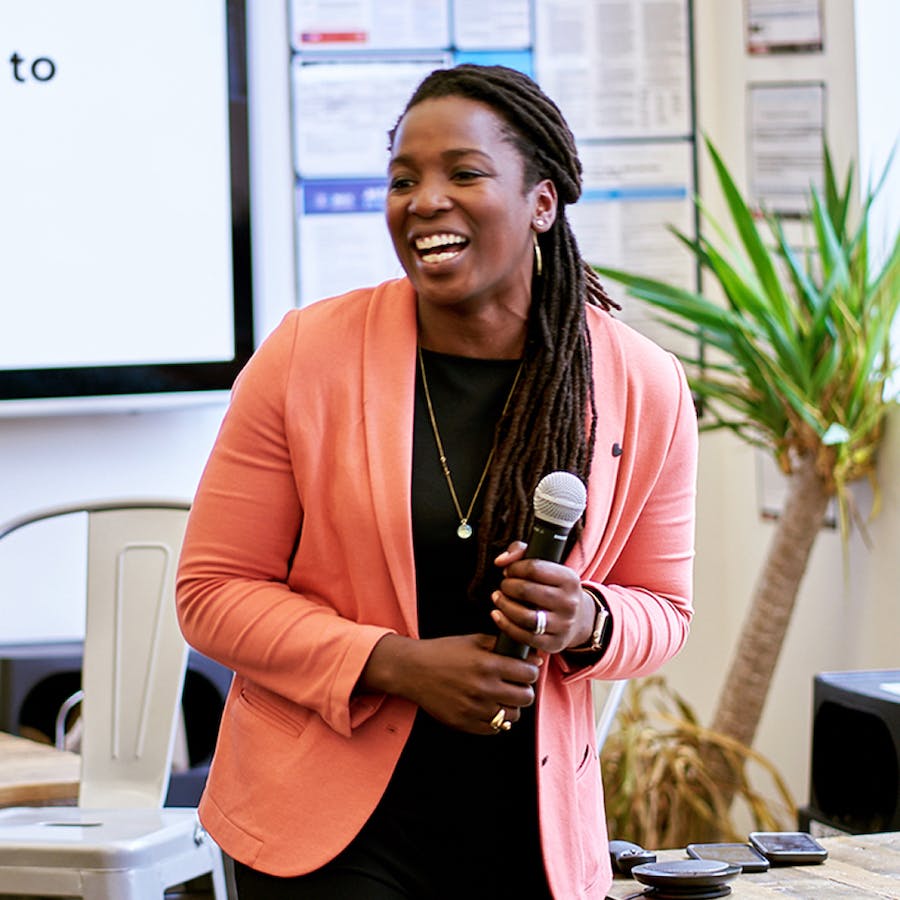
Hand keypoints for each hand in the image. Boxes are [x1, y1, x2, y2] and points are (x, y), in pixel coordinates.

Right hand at [361, 632, 540, 734]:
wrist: (413, 670)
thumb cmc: (444, 652)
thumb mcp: (473, 641)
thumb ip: (504, 646)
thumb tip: (535, 658)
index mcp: (487, 664)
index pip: (528, 674)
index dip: (530, 671)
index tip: (524, 670)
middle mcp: (483, 688)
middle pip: (526, 697)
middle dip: (524, 689)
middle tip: (515, 684)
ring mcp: (475, 709)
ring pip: (513, 715)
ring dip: (510, 706)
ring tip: (500, 696)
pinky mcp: (465, 723)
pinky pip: (495, 728)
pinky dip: (495, 719)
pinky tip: (487, 706)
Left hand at [490, 541, 593, 653]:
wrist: (579, 619)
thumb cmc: (555, 587)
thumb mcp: (547, 565)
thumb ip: (521, 552)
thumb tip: (501, 561)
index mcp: (569, 579)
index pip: (534, 568)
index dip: (514, 568)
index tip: (509, 571)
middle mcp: (569, 603)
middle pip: (526, 591)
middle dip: (507, 586)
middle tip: (504, 586)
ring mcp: (563, 625)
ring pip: (524, 616)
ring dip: (504, 606)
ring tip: (498, 598)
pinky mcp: (554, 644)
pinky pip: (524, 637)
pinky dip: (505, 625)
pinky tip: (498, 615)